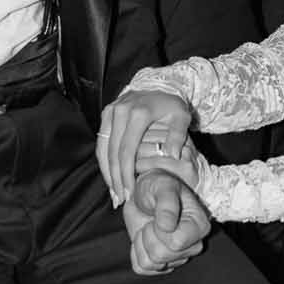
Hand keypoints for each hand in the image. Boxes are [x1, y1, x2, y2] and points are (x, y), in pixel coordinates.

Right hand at [97, 89, 194, 203]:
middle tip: (119, 199)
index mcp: (138, 114)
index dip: (126, 174)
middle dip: (114, 178)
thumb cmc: (172, 104)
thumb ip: (177, 136)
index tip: (129, 192)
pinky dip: (104, 160)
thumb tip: (172, 155)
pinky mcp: (106, 114)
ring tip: (114, 192)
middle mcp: (120, 111)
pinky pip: (101, 141)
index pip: (127, 150)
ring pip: (103, 149)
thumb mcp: (181, 117)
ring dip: (106, 172)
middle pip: (112, 152)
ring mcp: (111, 111)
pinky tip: (109, 176)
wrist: (159, 84)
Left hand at [124, 168, 210, 274]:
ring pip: (151, 264)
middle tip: (152, 220)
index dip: (160, 230)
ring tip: (149, 227)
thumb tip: (168, 226)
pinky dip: (136, 252)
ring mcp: (178, 257)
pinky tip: (143, 238)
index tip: (159, 216)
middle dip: (148, 235)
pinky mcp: (161, 264)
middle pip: (161, 256)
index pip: (176, 243)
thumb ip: (167, 203)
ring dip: (141, 243)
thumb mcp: (162, 186)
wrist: (145, 194)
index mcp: (199, 226)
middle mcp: (193, 245)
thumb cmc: (157, 187)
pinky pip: (141, 268)